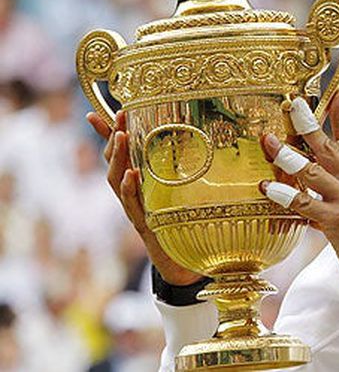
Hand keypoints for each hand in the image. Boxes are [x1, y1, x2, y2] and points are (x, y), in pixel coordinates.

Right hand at [86, 111, 201, 285]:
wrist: (185, 264)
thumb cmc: (186, 226)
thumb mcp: (186, 193)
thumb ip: (189, 173)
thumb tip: (208, 143)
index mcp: (141, 185)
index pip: (119, 155)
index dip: (106, 135)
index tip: (93, 113)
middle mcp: (133, 195)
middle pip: (114, 163)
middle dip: (113, 138)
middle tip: (118, 116)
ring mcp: (137, 210)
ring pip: (117, 181)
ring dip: (118, 157)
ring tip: (121, 136)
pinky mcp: (146, 224)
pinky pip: (133, 204)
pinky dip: (130, 189)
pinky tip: (130, 174)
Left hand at [260, 91, 338, 294]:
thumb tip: (318, 184)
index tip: (334, 95)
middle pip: (329, 147)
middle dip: (308, 124)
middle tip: (292, 104)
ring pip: (311, 170)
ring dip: (286, 155)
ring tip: (267, 141)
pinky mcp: (337, 222)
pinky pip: (303, 203)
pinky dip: (283, 194)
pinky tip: (265, 188)